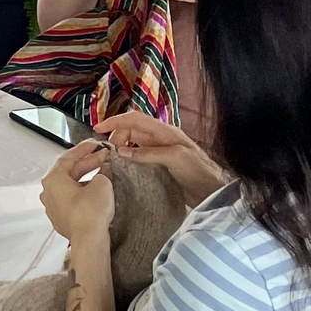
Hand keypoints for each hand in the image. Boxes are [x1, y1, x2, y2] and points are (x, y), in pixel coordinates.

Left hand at [40, 139, 116, 241]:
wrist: (89, 239)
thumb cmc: (89, 213)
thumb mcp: (102, 183)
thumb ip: (102, 171)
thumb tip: (104, 169)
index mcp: (52, 179)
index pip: (68, 157)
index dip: (84, 149)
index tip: (94, 144)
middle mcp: (49, 192)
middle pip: (69, 171)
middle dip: (88, 162)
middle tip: (102, 156)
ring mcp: (54, 206)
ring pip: (71, 185)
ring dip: (87, 177)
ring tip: (103, 171)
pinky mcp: (62, 217)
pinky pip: (72, 198)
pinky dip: (84, 191)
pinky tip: (97, 189)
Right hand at [92, 111, 225, 205]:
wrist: (213, 192)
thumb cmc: (198, 171)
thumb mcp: (174, 158)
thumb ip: (148, 153)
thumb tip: (121, 152)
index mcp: (164, 131)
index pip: (134, 119)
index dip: (115, 121)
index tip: (97, 129)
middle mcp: (160, 139)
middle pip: (131, 131)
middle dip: (116, 137)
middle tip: (108, 153)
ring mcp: (160, 152)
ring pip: (133, 145)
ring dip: (121, 149)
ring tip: (112, 161)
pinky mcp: (160, 166)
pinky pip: (139, 159)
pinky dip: (128, 161)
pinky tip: (123, 169)